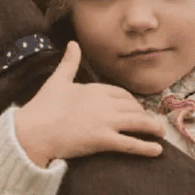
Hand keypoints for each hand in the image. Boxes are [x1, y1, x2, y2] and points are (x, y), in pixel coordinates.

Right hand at [14, 41, 163, 166]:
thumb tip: (72, 43)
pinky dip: (146, 147)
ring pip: (137, 123)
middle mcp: (104, 103)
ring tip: (162, 133)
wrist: (32, 132)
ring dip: (153, 128)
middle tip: (149, 123)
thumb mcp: (57, 80)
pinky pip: (130, 144)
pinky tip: (157, 151)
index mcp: (95, 88)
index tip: (135, 109)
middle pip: (132, 107)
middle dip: (142, 115)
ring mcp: (105, 122)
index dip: (131, 102)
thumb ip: (69, 62)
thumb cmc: (42, 107)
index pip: (122, 94)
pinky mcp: (103, 140)